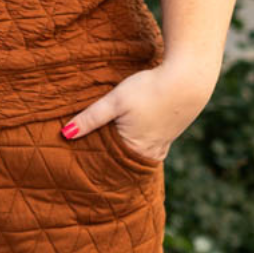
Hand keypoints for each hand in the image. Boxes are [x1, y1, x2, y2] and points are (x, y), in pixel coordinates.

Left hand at [60, 60, 211, 162]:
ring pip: (140, 155)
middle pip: (125, 164)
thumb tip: (65, 134)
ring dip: (127, 155)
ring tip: (111, 157)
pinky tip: (136, 140)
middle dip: (110, 165)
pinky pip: (153, 146)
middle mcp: (150, 152)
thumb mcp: (115, 101)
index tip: (81, 173)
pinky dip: (142, 146)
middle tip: (92, 169)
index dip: (96, 169)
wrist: (188, 79)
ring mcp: (163, 143)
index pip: (110, 166)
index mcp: (134, 148)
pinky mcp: (172, 132)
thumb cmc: (149, 89)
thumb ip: (91, 118)